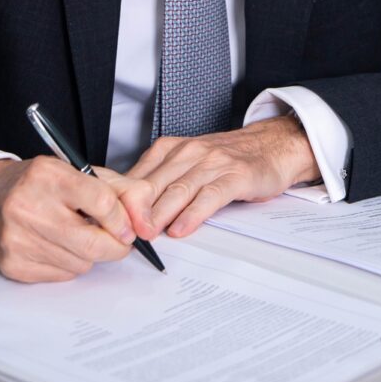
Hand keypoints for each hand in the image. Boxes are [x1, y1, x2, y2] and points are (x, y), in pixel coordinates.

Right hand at [0, 157, 137, 282]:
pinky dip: (69, 264)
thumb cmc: (37, 183)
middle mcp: (29, 206)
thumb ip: (117, 189)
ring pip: (80, 263)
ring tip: (77, 235)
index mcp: (49, 175)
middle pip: (92, 242)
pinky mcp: (13, 264)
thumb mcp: (76, 171)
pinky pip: (61, 276)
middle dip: (116, 246)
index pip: (102, 202)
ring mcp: (18, 238)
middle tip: (120, 241)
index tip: (128, 226)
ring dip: (90, 254)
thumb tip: (144, 218)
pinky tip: (58, 246)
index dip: (122, 219)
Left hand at [118, 115, 318, 240]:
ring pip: (178, 189)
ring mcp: (213, 162)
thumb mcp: (189, 164)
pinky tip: (182, 229)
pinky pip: (209, 195)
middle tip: (123, 234)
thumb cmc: (227, 160)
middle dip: (136, 211)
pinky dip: (193, 213)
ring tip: (148, 235)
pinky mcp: (235, 175)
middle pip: (154, 183)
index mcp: (171, 149)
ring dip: (160, 214)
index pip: (138, 175)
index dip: (122, 201)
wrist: (272, 145)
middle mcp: (189, 152)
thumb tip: (126, 211)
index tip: (109, 222)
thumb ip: (161, 182)